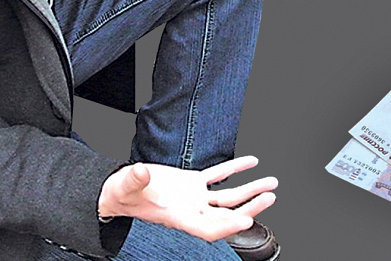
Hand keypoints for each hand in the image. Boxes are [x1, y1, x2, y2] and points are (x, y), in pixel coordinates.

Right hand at [97, 156, 276, 241]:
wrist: (119, 188)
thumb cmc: (122, 193)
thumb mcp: (126, 185)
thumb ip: (136, 179)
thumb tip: (141, 171)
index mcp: (178, 216)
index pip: (208, 228)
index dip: (228, 227)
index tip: (247, 221)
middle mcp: (191, 210)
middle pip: (226, 214)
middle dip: (250, 207)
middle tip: (270, 197)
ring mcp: (194, 198)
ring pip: (228, 197)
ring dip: (250, 190)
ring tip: (271, 183)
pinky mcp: (192, 183)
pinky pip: (218, 176)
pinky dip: (235, 168)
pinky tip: (251, 162)